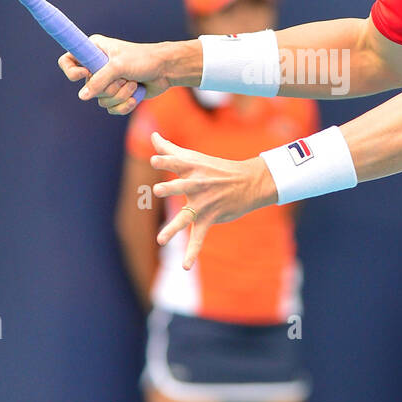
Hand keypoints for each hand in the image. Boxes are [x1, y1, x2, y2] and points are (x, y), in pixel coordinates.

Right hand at [57, 35, 173, 114]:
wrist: (166, 70)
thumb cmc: (143, 59)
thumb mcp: (119, 66)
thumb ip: (99, 80)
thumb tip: (82, 96)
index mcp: (92, 50)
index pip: (67, 61)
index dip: (71, 71)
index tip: (84, 74)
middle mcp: (96, 66)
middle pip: (87, 88)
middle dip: (109, 86)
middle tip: (123, 77)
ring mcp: (106, 82)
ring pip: (101, 101)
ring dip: (120, 95)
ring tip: (133, 83)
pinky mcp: (117, 95)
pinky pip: (111, 109)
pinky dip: (125, 105)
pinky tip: (135, 95)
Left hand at [148, 132, 277, 269]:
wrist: (249, 183)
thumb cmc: (216, 168)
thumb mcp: (193, 157)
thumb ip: (169, 149)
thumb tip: (152, 134)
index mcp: (192, 168)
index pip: (176, 163)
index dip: (165, 161)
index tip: (155, 160)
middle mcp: (197, 185)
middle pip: (181, 186)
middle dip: (170, 188)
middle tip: (158, 191)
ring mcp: (203, 204)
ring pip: (186, 217)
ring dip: (173, 228)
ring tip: (161, 241)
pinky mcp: (209, 218)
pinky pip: (198, 238)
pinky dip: (192, 253)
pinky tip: (185, 267)